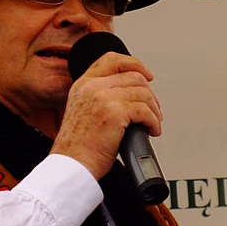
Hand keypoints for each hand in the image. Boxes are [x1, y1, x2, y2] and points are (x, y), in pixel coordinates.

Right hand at [51, 51, 161, 179]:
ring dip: (154, 110)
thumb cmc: (78, 147)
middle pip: (134, 77)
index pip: (112, 60)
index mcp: (83, 84)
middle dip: (150, 94)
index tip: (147, 75)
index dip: (134, 64)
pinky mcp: (114, 112)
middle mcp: (92, 86)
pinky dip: (154, 122)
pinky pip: (145, 111)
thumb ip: (101, 98)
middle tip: (154, 110)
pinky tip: (152, 130)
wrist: (71, 165)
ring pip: (143, 93)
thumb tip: (131, 96)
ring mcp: (103, 97)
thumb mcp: (83, 112)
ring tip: (153, 123)